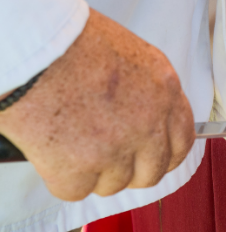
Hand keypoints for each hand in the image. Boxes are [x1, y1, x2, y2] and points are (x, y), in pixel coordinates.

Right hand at [0, 9, 194, 200]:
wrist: (35, 47)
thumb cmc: (73, 41)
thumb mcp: (130, 55)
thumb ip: (146, 91)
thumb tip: (145, 117)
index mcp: (165, 90)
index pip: (183, 140)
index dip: (168, 154)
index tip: (156, 158)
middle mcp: (149, 122)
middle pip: (153, 171)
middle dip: (131, 171)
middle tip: (108, 160)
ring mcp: (118, 148)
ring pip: (114, 184)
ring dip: (94, 172)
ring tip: (72, 142)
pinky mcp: (81, 168)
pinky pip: (76, 190)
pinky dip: (62, 177)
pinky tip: (52, 150)